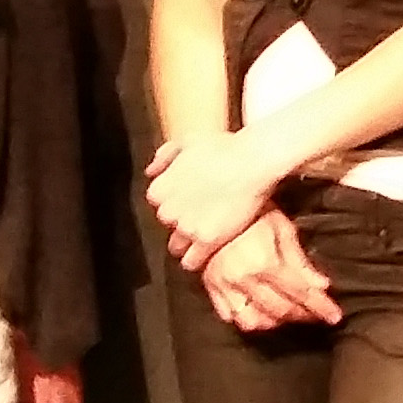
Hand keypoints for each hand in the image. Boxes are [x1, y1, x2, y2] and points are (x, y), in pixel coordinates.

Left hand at [144, 130, 298, 271]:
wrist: (251, 162)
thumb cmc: (224, 147)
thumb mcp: (187, 141)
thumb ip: (164, 156)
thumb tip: (151, 171)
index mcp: (159, 189)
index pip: (160, 204)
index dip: (177, 202)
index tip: (190, 200)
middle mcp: (167, 211)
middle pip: (169, 224)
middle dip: (182, 221)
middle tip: (202, 215)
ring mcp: (187, 227)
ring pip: (177, 246)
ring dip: (188, 244)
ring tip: (204, 238)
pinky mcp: (207, 241)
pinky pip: (192, 261)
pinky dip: (196, 261)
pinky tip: (205, 257)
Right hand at [196, 210, 341, 331]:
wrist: (212, 203)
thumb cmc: (252, 212)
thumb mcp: (282, 228)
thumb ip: (301, 261)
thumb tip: (322, 286)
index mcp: (265, 263)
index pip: (301, 293)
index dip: (321, 307)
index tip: (334, 316)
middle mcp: (243, 279)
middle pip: (280, 310)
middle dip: (302, 315)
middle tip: (316, 314)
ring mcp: (224, 285)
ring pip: (253, 321)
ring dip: (275, 321)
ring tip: (289, 314)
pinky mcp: (210, 286)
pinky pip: (229, 316)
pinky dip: (248, 319)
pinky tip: (261, 312)